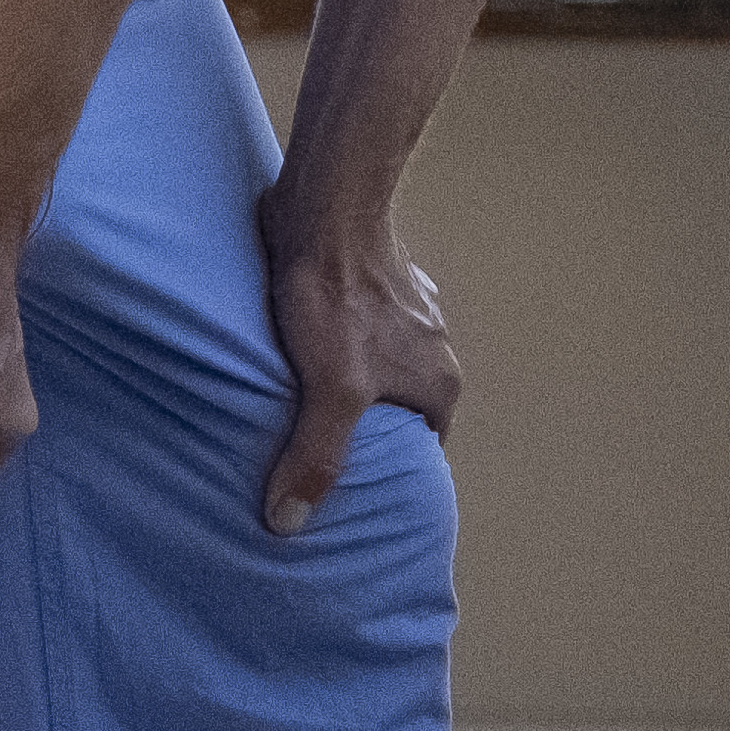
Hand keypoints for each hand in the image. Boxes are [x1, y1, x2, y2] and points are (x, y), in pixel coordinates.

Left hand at [258, 194, 460, 534]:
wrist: (326, 205)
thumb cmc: (337, 294)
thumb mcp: (330, 390)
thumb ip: (316, 458)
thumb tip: (289, 525)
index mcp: (439, 385)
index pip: (418, 455)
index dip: (385, 478)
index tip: (346, 498)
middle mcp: (433, 351)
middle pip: (394, 415)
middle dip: (359, 435)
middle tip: (308, 457)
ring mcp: (405, 316)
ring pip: (373, 374)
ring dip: (341, 389)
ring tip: (294, 407)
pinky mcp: (370, 288)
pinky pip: (354, 335)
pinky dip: (330, 349)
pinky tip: (292, 353)